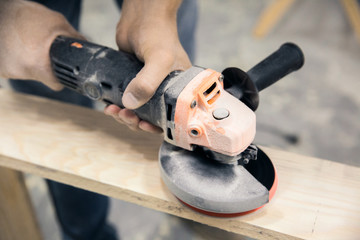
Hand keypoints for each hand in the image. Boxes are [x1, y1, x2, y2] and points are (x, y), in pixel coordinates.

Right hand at [0, 0, 83, 89]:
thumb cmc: (25, 15)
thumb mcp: (57, 23)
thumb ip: (72, 37)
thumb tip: (85, 46)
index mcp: (38, 65)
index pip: (55, 83)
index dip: (60, 77)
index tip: (61, 73)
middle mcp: (21, 71)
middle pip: (41, 75)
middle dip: (43, 64)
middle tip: (41, 50)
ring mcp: (7, 71)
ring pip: (27, 71)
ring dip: (29, 60)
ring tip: (27, 44)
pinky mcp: (0, 69)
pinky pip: (14, 67)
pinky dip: (17, 58)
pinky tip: (17, 47)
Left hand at [105, 0, 191, 132]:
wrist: (142, 16)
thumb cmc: (159, 34)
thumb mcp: (158, 59)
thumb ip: (147, 82)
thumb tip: (130, 104)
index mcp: (178, 89)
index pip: (170, 117)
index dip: (156, 126)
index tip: (143, 125)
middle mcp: (164, 90)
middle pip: (150, 117)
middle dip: (135, 121)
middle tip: (124, 116)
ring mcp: (148, 86)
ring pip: (137, 110)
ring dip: (124, 116)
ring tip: (113, 111)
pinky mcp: (134, 81)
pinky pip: (127, 100)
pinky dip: (118, 106)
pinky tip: (110, 106)